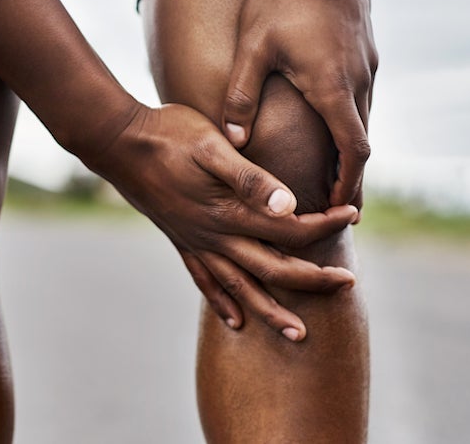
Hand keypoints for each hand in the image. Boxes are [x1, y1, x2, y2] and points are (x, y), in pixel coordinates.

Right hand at [85, 103, 357, 340]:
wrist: (116, 141)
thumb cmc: (169, 133)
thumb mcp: (213, 146)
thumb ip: (251, 178)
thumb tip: (291, 205)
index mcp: (229, 210)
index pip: (289, 228)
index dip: (325, 225)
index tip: (353, 215)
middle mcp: (215, 235)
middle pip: (273, 269)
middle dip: (313, 280)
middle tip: (349, 285)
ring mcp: (196, 242)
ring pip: (241, 288)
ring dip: (271, 312)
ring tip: (298, 335)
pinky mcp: (180, 240)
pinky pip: (205, 281)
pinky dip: (222, 302)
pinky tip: (236, 320)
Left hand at [220, 0, 376, 207]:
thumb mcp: (252, 49)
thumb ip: (241, 96)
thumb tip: (232, 138)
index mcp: (332, 89)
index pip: (352, 153)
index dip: (347, 184)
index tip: (337, 208)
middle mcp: (359, 81)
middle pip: (362, 142)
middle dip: (350, 175)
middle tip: (336, 203)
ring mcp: (368, 64)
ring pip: (365, 117)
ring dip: (352, 147)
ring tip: (334, 171)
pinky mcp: (367, 49)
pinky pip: (363, 95)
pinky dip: (352, 119)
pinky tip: (333, 120)